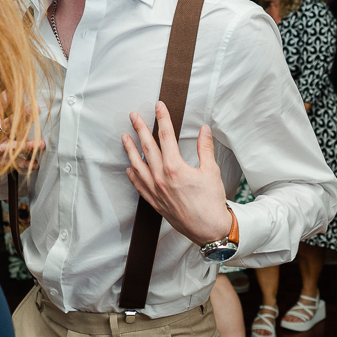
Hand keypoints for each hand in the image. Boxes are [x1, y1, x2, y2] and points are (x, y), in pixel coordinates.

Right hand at [0, 94, 41, 176]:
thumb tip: (6, 99)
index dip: (7, 97)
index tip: (16, 90)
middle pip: (9, 123)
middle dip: (23, 116)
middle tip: (35, 109)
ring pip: (16, 146)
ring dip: (30, 145)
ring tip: (41, 143)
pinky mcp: (1, 161)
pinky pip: (16, 163)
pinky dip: (27, 164)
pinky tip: (36, 163)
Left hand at [122, 102, 230, 243]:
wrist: (209, 229)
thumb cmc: (211, 202)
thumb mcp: (211, 171)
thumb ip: (205, 148)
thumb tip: (204, 130)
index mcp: (175, 168)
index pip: (166, 136)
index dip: (162, 119)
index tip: (158, 107)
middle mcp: (161, 178)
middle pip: (148, 147)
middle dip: (140, 129)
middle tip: (133, 116)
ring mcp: (156, 190)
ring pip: (138, 165)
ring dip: (130, 150)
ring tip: (125, 137)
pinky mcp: (155, 202)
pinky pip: (139, 185)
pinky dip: (133, 175)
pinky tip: (130, 168)